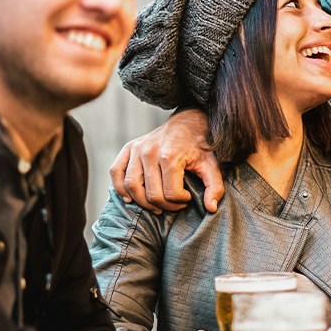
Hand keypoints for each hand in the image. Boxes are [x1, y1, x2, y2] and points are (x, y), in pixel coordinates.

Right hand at [108, 108, 223, 212]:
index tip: (187, 198)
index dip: (180, 202)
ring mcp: (137, 149)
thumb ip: (214, 187)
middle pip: (151, 194)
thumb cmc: (200, 147)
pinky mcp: (129, 148)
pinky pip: (116, 172)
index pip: (170, 194)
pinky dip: (119, 188)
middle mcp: (150, 152)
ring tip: (157, 206)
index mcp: (170, 156)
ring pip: (132, 187)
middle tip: (175, 204)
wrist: (188, 122)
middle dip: (165, 206)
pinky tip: (130, 198)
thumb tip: (211, 208)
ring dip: (143, 203)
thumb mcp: (212, 166)